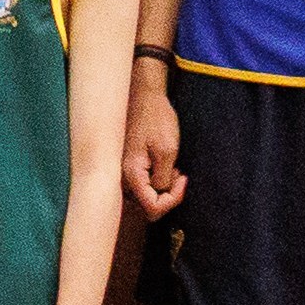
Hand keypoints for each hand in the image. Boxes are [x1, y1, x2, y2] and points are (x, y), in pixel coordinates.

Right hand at [124, 60, 184, 215]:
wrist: (143, 97)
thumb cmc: (156, 119)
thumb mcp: (167, 149)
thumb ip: (163, 178)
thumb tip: (161, 194)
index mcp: (131, 174)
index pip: (152, 208)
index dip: (172, 200)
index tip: (182, 179)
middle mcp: (122, 178)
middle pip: (147, 207)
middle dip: (167, 196)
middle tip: (178, 174)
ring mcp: (124, 173)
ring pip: (145, 198)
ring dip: (161, 189)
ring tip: (171, 168)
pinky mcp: (128, 168)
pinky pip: (142, 187)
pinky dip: (156, 181)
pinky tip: (163, 165)